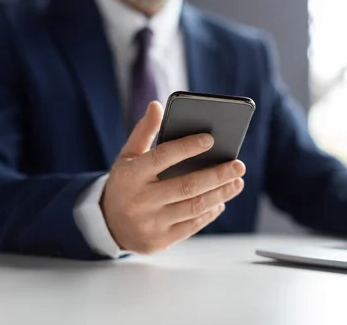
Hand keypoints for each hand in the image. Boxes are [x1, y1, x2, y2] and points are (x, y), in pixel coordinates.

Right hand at [101, 101, 245, 254]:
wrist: (108, 225)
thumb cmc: (125, 183)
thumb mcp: (127, 156)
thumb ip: (143, 131)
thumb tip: (157, 105)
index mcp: (131, 175)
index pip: (163, 157)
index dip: (188, 147)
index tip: (211, 139)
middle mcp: (140, 200)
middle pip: (187, 186)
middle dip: (217, 175)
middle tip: (238, 165)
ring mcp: (150, 223)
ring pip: (194, 207)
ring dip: (220, 194)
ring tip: (237, 182)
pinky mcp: (160, 241)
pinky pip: (192, 226)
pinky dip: (209, 212)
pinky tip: (221, 201)